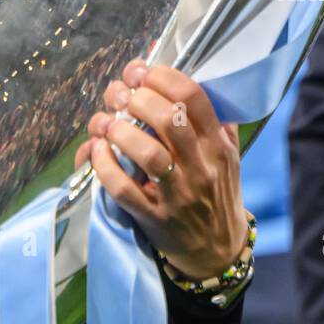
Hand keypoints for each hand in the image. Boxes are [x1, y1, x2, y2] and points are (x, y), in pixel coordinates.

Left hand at [75, 59, 246, 279]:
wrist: (216, 250)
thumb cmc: (215, 193)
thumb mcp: (227, 156)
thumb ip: (213, 121)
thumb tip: (179, 80)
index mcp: (217, 145)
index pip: (193, 97)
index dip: (161, 76)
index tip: (140, 72)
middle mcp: (200, 167)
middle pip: (168, 119)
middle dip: (136, 98)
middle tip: (118, 95)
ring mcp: (177, 194)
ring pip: (147, 154)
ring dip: (119, 131)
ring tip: (104, 122)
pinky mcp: (153, 217)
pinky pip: (124, 190)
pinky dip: (105, 166)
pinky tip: (96, 150)